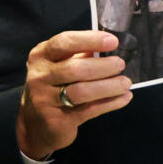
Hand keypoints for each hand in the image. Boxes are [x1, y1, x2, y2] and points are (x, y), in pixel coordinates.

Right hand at [17, 30, 131, 158]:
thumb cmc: (54, 86)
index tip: (113, 41)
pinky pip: (89, 110)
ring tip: (126, 83)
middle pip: (75, 68)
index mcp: (40, 56)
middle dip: (103, 66)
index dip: (90, 40)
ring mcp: (44, 100)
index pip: (64, 42)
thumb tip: (110, 45)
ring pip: (82, 91)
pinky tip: (124, 97)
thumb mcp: (60, 65)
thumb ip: (80, 55)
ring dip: (109, 86)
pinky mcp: (56, 120)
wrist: (36, 123)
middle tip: (120, 64)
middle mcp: (39, 76)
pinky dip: (111, 103)